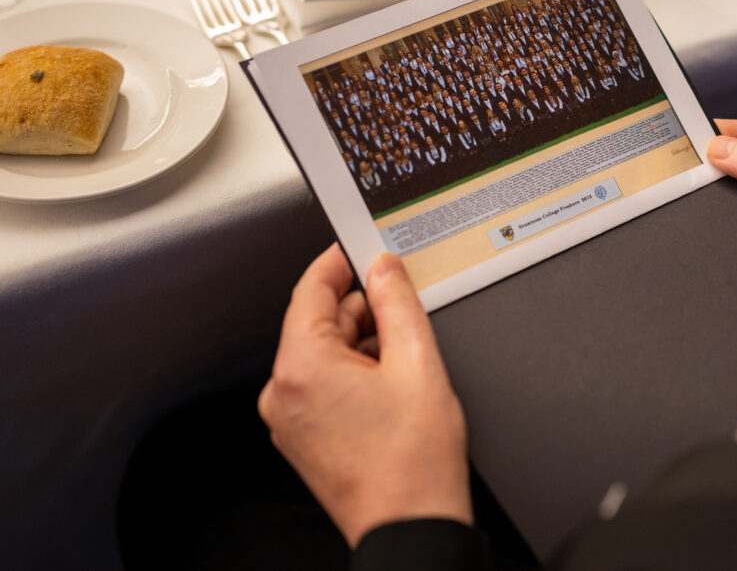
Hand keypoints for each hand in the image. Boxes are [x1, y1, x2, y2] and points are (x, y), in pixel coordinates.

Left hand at [259, 245, 470, 546]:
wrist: (411, 525)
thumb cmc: (413, 462)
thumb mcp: (418, 363)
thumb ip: (399, 303)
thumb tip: (385, 270)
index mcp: (302, 367)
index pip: (310, 290)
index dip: (338, 261)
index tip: (358, 246)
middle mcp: (283, 392)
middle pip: (320, 322)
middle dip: (362, 310)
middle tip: (405, 310)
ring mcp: (288, 418)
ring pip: (324, 353)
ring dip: (363, 344)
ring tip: (406, 364)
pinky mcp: (302, 435)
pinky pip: (323, 382)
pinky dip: (354, 371)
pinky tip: (391, 384)